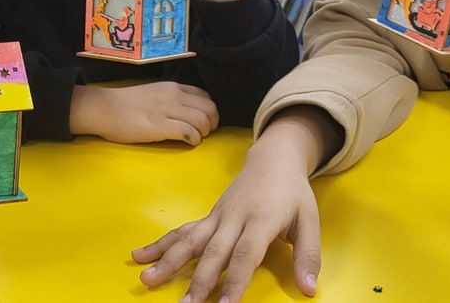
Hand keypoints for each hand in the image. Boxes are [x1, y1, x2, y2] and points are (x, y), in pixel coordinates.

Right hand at [70, 82, 218, 144]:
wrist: (104, 108)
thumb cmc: (125, 103)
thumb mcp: (154, 93)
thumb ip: (171, 99)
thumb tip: (186, 112)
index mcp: (173, 88)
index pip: (205, 96)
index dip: (209, 111)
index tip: (204, 121)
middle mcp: (174, 96)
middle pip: (209, 108)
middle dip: (212, 123)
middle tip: (204, 133)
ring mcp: (167, 110)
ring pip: (202, 120)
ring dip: (204, 132)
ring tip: (196, 138)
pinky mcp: (160, 126)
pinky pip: (188, 132)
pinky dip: (194, 139)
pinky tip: (189, 143)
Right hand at [134, 126, 321, 301]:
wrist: (272, 159)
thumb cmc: (293, 194)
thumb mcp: (310, 221)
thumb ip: (309, 256)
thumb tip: (309, 290)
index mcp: (262, 219)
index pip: (246, 254)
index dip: (235, 280)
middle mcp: (234, 218)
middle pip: (213, 252)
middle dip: (198, 281)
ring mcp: (217, 217)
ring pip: (190, 240)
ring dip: (168, 261)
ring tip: (147, 279)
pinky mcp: (207, 217)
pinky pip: (182, 232)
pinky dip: (160, 244)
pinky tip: (140, 256)